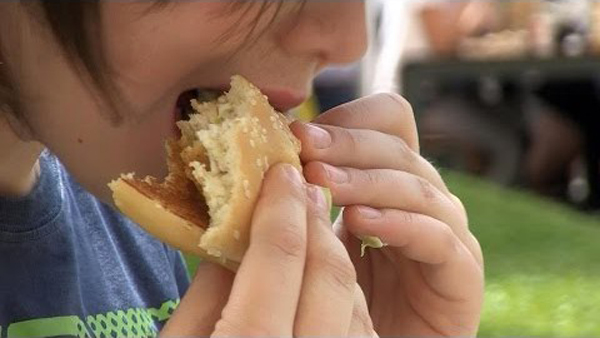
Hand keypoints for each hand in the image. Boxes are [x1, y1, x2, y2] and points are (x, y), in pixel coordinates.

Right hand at [161, 164, 375, 335]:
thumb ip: (206, 296)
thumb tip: (234, 235)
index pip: (280, 257)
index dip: (282, 207)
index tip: (280, 172)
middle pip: (329, 273)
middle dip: (315, 221)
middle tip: (302, 188)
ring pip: (352, 300)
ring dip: (331, 256)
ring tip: (311, 225)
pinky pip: (360, 331)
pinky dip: (343, 297)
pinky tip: (320, 280)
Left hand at [291, 93, 483, 336]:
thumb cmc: (338, 296)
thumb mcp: (316, 237)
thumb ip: (303, 200)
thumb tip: (265, 161)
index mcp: (391, 181)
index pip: (389, 122)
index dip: (349, 118)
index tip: (300, 131)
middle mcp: (423, 199)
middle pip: (400, 147)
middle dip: (349, 144)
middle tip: (305, 146)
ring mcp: (447, 234)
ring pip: (420, 188)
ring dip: (368, 180)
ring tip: (322, 183)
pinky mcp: (461, 276)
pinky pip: (439, 238)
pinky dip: (399, 223)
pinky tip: (360, 221)